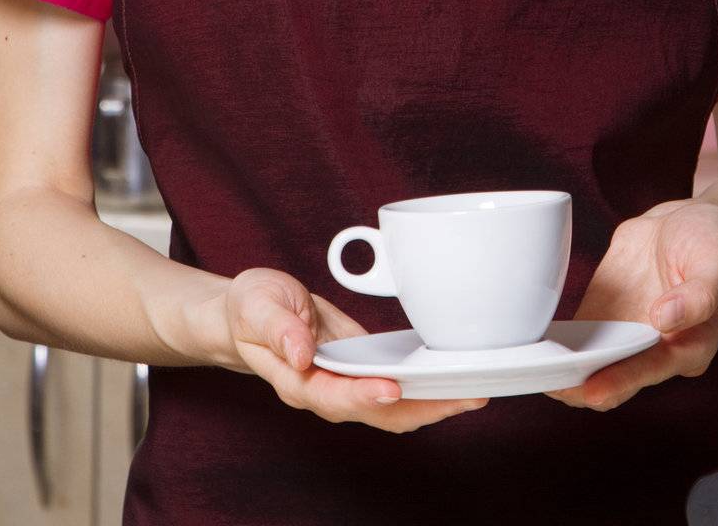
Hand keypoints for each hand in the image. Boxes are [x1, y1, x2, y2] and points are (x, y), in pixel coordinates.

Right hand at [223, 268, 489, 429]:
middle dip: (420, 408)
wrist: (248, 314)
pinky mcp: (357, 371)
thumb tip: (303, 352)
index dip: (364, 395)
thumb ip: (278, 328)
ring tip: (470, 391)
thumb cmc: (251, 308)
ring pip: (390, 408)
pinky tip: (447, 376)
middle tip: (463, 396)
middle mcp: (324, 389)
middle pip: (375, 412)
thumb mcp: (257, 305)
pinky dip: (421, 388)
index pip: (334, 395)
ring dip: (430, 404)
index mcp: (296, 378)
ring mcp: (343, 383)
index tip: (393, 386)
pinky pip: (392, 389)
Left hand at [544, 199, 717, 411]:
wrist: (690, 221)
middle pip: (614, 378)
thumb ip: (698, 294)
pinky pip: (579, 338)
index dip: (618, 382)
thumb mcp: (717, 261)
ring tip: (532, 367)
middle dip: (581, 385)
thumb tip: (665, 319)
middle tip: (548, 380)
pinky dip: (558, 345)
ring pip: (591, 364)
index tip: (589, 388)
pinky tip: (534, 346)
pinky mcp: (605, 315)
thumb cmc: (712, 243)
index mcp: (688, 345)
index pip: (649, 370)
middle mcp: (655, 348)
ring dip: (563, 369)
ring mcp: (627, 333)